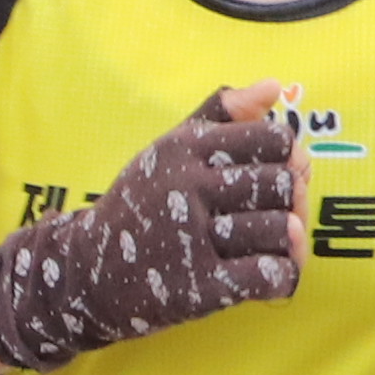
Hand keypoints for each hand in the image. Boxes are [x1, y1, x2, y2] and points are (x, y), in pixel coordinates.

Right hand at [0, 82, 306, 371]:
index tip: (271, 172)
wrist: (84, 274)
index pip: (274, 138)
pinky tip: (268, 277)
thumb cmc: (140, 206)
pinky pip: (268, 276)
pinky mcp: (197, 288)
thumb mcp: (169, 149)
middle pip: (281, 184)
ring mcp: (190, 239)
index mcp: (184, 148)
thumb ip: (221, 114)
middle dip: (290, 201)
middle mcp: (186, 187)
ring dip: (287, 244)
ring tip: (269, 247)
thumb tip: (275, 85)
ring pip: (281, 231)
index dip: (286, 157)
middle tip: (275, 214)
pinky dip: (281, 278)